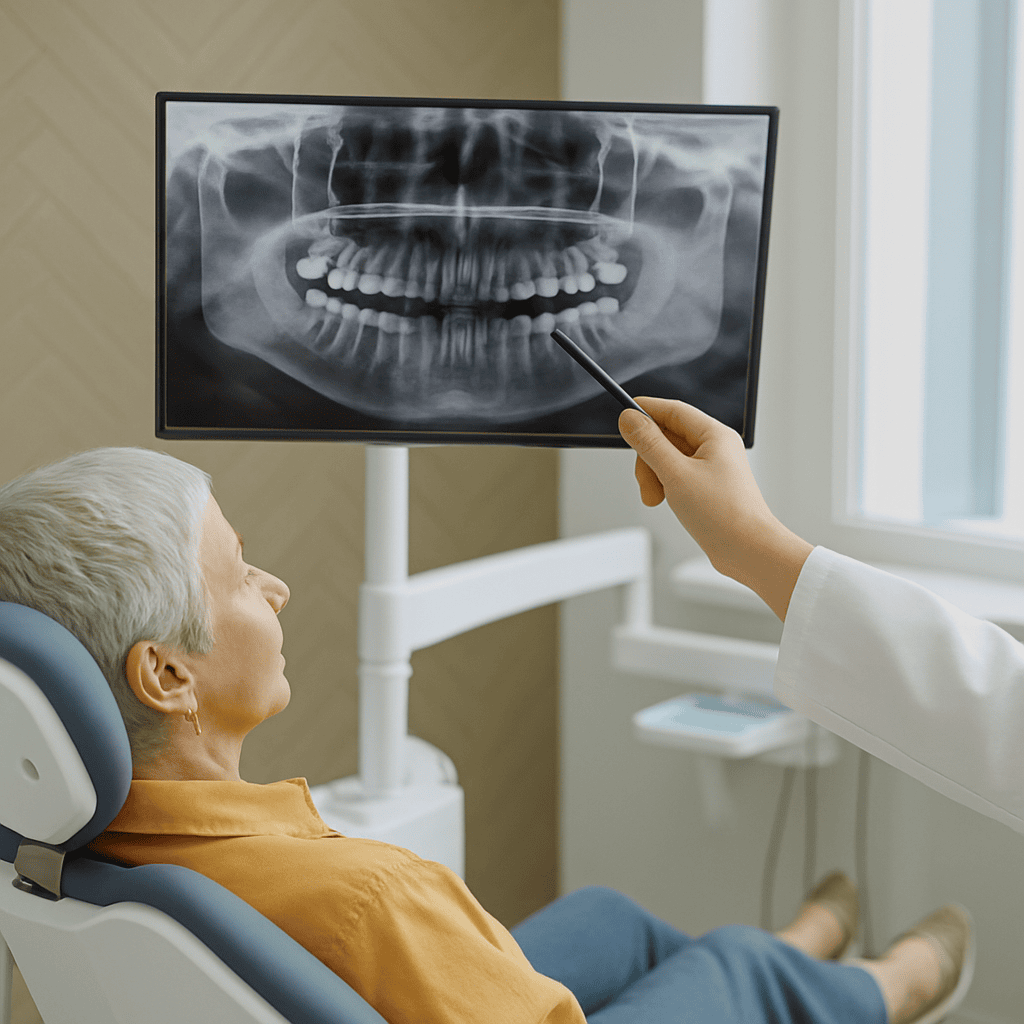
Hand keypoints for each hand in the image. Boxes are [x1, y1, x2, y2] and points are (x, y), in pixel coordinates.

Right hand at [618, 397, 812, 619]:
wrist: (749, 552)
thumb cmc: (724, 515)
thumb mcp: (676, 474)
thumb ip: (649, 443)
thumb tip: (629, 418)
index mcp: (714, 435)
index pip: (673, 410)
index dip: (646, 411)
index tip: (622, 418)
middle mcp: (715, 448)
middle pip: (667, 436)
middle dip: (648, 458)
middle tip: (645, 481)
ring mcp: (712, 468)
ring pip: (669, 458)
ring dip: (654, 476)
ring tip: (657, 498)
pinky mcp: (707, 487)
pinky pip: (677, 475)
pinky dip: (665, 486)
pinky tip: (667, 502)